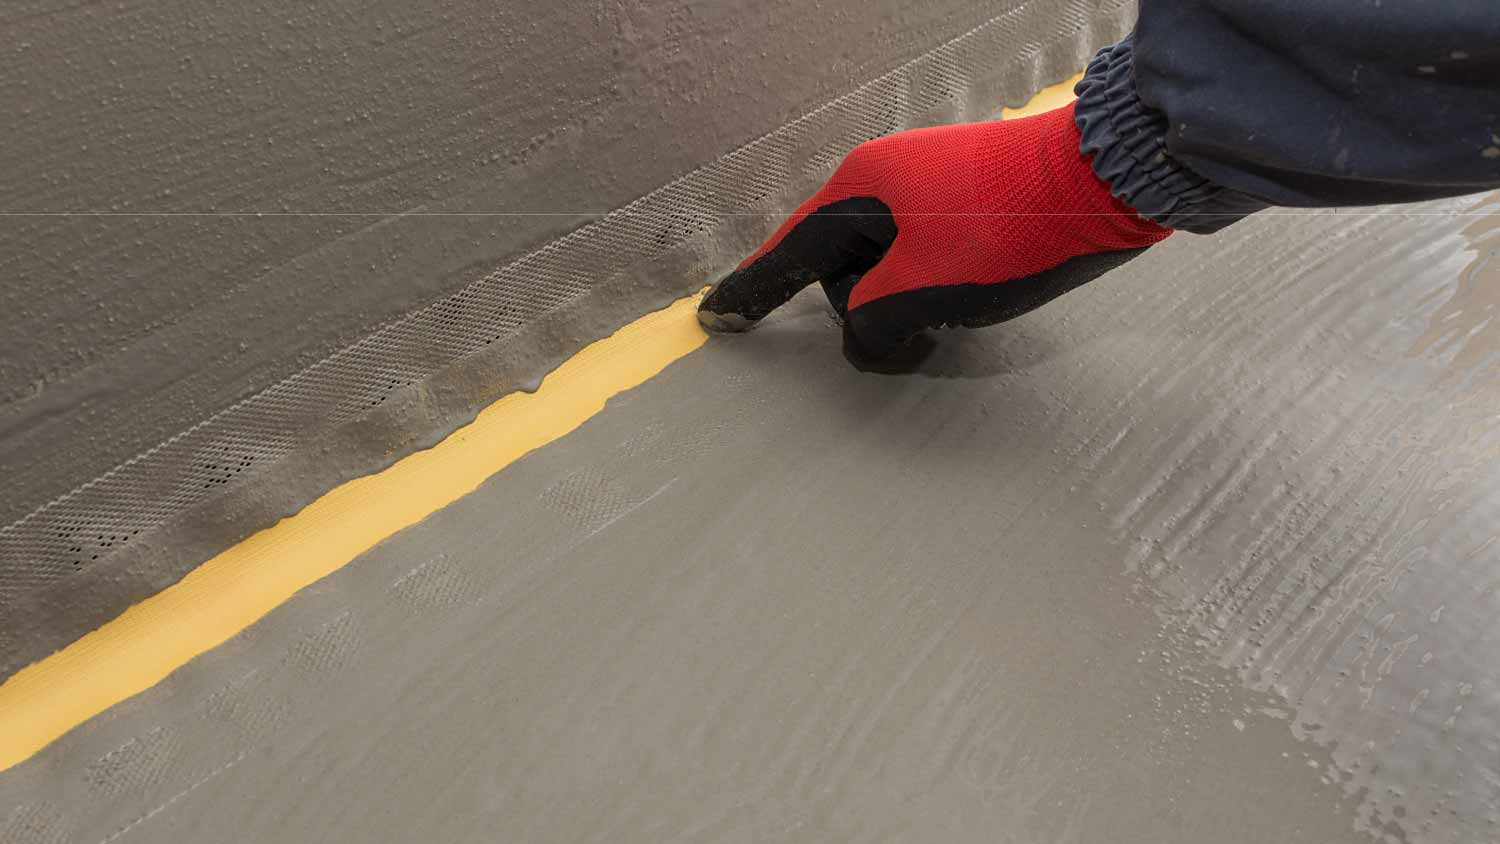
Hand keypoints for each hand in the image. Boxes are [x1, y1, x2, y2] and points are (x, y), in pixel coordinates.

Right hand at [697, 102, 1171, 363]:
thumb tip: (867, 338)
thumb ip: (871, 323)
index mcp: (860, 190)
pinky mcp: (967, 206)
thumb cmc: (1004, 232)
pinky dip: (933, 290)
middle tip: (917, 337)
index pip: (788, 252)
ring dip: (907, 306)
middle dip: (866, 311)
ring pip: (887, 268)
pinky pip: (924, 258)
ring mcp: (929, 191)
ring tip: (956, 319)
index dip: (750, 292)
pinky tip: (971, 302)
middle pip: (841, 267)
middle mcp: (886, 182)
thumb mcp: (921, 289)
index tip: (713, 317)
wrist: (1106, 181)